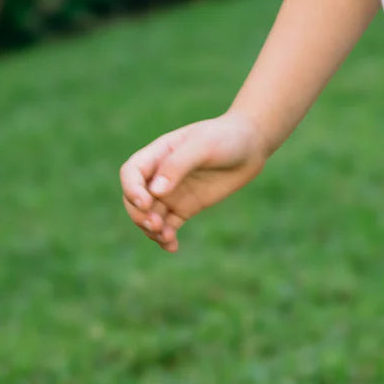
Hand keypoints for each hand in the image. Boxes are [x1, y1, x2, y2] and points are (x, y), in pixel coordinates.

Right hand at [119, 111, 270, 252]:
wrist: (251, 146)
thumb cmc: (226, 138)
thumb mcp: (203, 145)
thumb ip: (178, 165)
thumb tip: (155, 192)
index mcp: (159, 154)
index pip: (132, 173)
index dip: (132, 189)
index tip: (146, 202)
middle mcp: (160, 175)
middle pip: (135, 199)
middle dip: (139, 214)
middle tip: (156, 225)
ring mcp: (172, 193)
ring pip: (150, 216)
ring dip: (151, 230)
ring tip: (166, 238)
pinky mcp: (186, 207)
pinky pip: (168, 226)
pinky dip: (166, 238)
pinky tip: (172, 246)